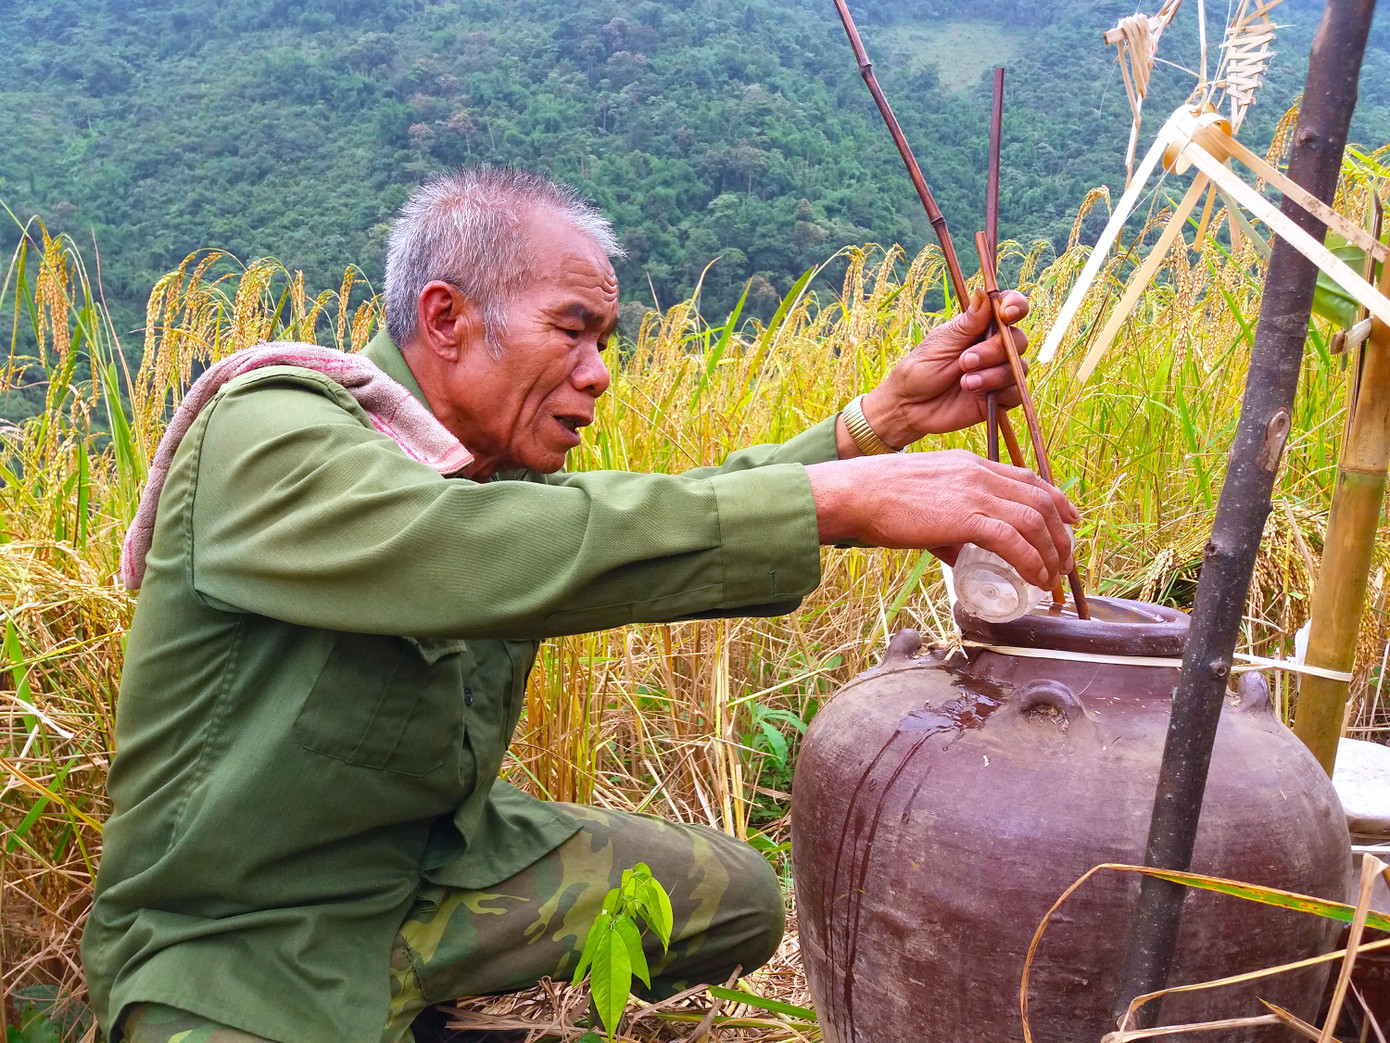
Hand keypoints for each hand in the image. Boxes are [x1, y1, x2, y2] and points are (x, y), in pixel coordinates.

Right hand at [806, 450, 1078, 588]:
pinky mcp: (966, 516)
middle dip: (1061, 534)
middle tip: (1064, 560)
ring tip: (1051, 578)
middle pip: (1040, 500)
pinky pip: (1013, 540)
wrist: (856, 494)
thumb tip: (960, 556)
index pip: (1027, 478)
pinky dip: (1031, 561)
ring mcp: (975, 492)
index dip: (1056, 499)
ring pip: (1034, 521)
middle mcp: (980, 473)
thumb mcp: (924, 501)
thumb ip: (947, 527)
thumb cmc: (879, 500)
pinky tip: (1035, 578)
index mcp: (971, 464)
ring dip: (1051, 553)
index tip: (1070, 520)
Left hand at [846, 289, 1029, 450]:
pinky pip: (1016, 393)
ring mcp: (998, 373)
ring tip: (965, 382)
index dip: (1015, 306)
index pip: (1009, 308)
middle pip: (1018, 340)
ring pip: (1017, 367)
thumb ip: (967, 324)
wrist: (909, 408)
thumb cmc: (920, 370)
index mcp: (980, 328)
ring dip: (993, 374)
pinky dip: (1001, 392)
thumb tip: (983, 293)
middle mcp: (993, 348)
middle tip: (965, 361)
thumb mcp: (941, 343)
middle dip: (994, 350)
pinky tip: (977, 394)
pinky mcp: (999, 399)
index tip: (1006, 314)